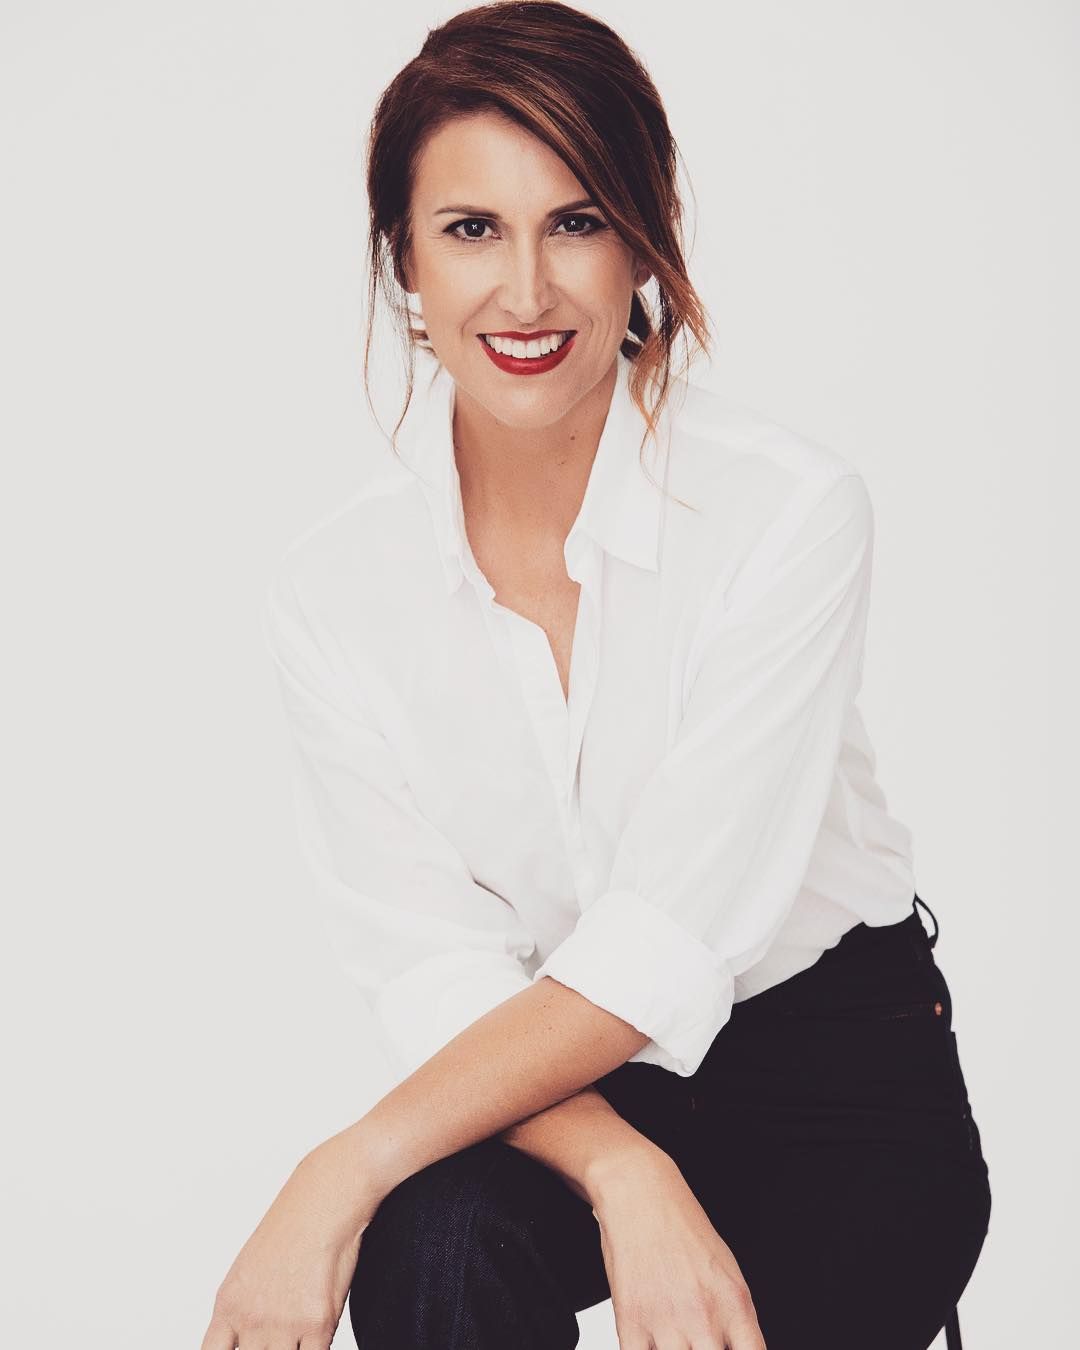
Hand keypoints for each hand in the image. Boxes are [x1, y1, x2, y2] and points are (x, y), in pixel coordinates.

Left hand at [200, 1137, 379, 1349]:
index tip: (245, 1346)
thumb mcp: (248, 1271)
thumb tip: (241, 1343)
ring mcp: (284, 1324)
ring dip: (293, 1347)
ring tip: (299, 1330)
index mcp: (229, 1306)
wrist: (325, 1199)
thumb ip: (240, 1314)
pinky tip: (319, 1331)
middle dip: (266, 1348)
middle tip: (278, 1332)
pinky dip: (317, 1346)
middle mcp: (251, 1319)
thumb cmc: (291, 1229)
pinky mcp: (319, 1324)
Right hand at [590, 1149, 766, 1349]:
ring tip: (673, 1337)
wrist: (641, 1196)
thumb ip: (737, 1321)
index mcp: (735, 1305)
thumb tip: (738, 1349)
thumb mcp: (727, 1271)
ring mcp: (667, 1323)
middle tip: (695, 1341)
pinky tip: (650, 1342)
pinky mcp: (631, 1322)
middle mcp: (705, 1317)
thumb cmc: (683, 1228)